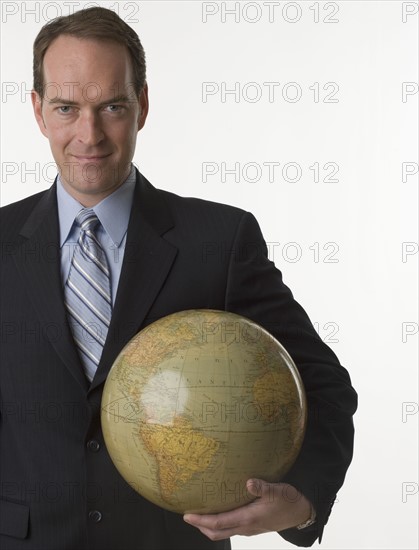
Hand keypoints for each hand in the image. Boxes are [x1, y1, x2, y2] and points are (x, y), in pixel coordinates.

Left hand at [183, 479, 312, 540]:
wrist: (301, 513)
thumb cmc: (289, 500)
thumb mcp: (277, 491)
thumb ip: (263, 487)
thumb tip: (249, 482)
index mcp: (248, 519)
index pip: (219, 523)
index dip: (201, 521)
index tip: (187, 515)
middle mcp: (246, 527)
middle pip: (217, 532)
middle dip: (200, 526)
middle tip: (187, 516)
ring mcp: (249, 528)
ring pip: (224, 531)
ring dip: (209, 526)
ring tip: (199, 514)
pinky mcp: (253, 526)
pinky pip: (231, 528)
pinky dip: (220, 523)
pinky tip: (219, 511)